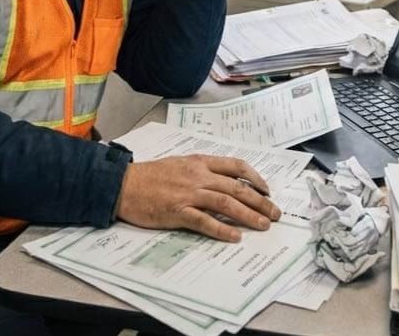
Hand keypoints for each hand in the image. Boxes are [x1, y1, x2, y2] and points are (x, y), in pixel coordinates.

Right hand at [116, 154, 280, 241]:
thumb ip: (202, 170)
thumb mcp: (180, 163)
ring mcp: (189, 194)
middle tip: (275, 213)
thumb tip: (226, 181)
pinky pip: (204, 221)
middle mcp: (198, 176)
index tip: (267, 189)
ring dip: (248, 215)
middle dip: (260, 201)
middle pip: (236, 188)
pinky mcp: (178, 212)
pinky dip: (222, 230)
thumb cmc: (151, 175)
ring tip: (263, 225)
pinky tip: (234, 237)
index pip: (235, 166)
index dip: (255, 178)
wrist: (124, 184)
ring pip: (226, 204)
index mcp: (200, 162)